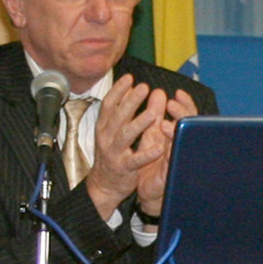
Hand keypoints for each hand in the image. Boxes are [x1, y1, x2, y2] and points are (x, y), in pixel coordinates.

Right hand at [83, 79, 196, 219]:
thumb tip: (130, 88)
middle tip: (144, 88)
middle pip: (118, 116)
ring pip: (125, 136)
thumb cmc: (111, 154)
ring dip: (138, 124)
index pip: (109, 104)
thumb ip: (121, 110)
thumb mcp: (111, 130)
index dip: (118, 90)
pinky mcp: (123, 169)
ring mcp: (114, 153)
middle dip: (130, 101)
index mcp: (104, 126)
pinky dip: (147, 155)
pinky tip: (159, 148)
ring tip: (152, 114)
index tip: (130, 77)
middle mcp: (106, 137)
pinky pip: (135, 161)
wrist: (103, 185)